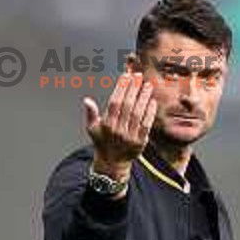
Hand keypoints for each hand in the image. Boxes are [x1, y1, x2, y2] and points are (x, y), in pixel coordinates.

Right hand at [82, 70, 156, 186]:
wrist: (112, 163)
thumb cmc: (102, 142)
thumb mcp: (93, 129)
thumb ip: (91, 114)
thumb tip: (87, 100)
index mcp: (106, 125)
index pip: (114, 102)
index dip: (121, 88)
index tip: (127, 76)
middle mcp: (118, 131)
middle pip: (127, 106)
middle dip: (134, 89)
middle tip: (139, 76)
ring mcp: (130, 137)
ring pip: (138, 114)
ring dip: (144, 98)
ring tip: (148, 86)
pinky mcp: (140, 142)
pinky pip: (146, 125)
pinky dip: (150, 113)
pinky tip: (152, 102)